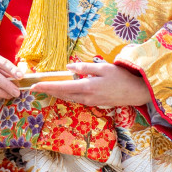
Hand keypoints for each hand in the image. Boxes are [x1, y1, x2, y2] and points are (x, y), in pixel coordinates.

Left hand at [30, 60, 152, 108]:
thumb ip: (85, 68)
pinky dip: (68, 95)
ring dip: (58, 93)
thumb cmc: (122, 77)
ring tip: (47, 89)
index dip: (47, 86)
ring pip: (70, 98)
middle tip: (36, 87)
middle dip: (49, 90)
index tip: (34, 86)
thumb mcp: (103, 68)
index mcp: (87, 87)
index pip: (62, 87)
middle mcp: (87, 97)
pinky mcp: (96, 103)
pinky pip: (78, 99)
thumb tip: (68, 69)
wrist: (137, 92)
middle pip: (63, 95)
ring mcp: (91, 102)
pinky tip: (65, 91)